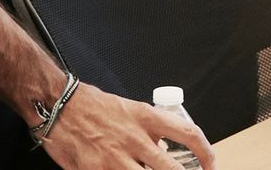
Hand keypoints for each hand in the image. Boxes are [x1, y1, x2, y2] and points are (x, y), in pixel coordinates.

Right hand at [43, 81, 215, 169]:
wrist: (59, 106)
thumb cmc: (92, 106)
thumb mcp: (128, 110)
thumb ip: (148, 131)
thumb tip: (163, 152)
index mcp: (146, 117)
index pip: (188, 133)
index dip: (206, 152)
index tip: (211, 165)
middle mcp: (136, 139)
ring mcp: (117, 159)